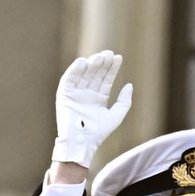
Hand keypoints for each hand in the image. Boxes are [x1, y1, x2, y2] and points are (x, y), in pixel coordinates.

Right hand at [50, 51, 132, 167]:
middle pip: (95, 74)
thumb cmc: (99, 133)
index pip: (106, 79)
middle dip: (102, 63)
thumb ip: (124, 102)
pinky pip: (69, 78)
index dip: (112, 69)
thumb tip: (130, 85)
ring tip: (100, 57)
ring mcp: (76, 92)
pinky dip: (75, 70)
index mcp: (98, 98)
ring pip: (84, 74)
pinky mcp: (64, 93)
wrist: (82, 142)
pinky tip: (83, 62)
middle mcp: (87, 93)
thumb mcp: (116, 116)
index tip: (118, 58)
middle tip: (109, 53)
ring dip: (91, 64)